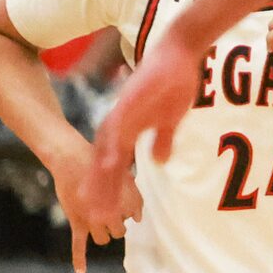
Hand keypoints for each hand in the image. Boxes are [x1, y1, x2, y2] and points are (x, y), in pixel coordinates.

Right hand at [49, 136, 141, 272]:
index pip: (133, 218)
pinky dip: (79, 259)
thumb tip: (138, 219)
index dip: (127, 210)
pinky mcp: (77, 222)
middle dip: (115, 223)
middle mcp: (113, 215)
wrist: (73, 160)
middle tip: (106, 207)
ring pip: (103, 239)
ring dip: (102, 233)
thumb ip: (134, 198)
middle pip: (119, 232)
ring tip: (96, 218)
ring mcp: (94, 221)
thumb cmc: (100, 166)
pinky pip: (78, 245)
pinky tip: (81, 271)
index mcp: (128, 203)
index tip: (119, 200)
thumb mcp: (125, 177)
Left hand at [85, 34, 202, 232]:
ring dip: (100, 183)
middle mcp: (117, 124)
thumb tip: (158, 160)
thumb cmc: (175, 82)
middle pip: (101, 165)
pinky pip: (118, 137)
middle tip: (94, 219)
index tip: (105, 210)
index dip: (107, 187)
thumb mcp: (169, 119)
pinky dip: (112, 157)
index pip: (111, 164)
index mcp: (125, 128)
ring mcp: (120, 117)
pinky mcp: (128, 108)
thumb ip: (161, 139)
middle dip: (98, 192)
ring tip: (97, 208)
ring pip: (105, 157)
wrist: (178, 52)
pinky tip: (109, 172)